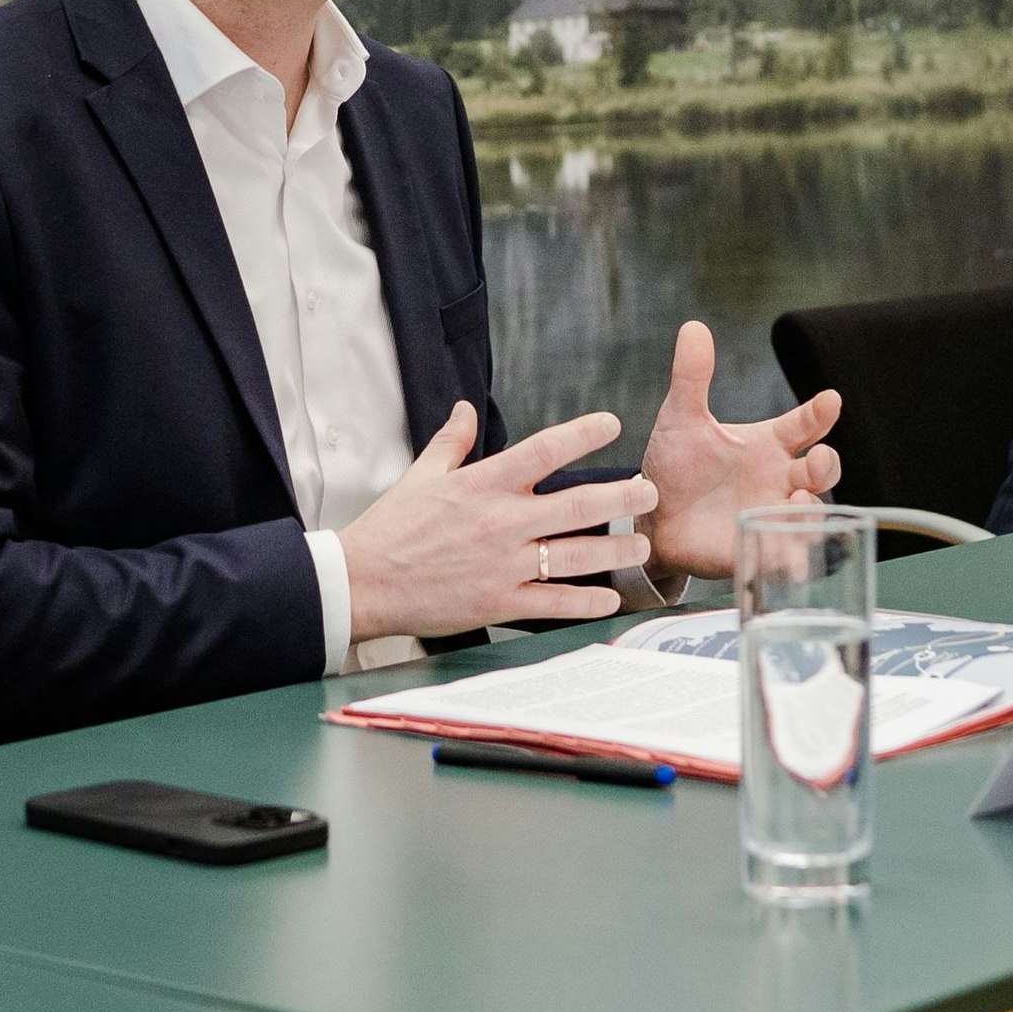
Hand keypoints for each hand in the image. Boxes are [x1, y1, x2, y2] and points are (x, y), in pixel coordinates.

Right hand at [341, 403, 655, 642]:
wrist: (363, 582)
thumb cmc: (390, 528)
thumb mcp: (421, 475)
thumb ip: (451, 442)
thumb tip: (466, 410)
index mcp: (483, 484)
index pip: (543, 451)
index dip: (582, 434)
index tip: (611, 424)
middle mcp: (501, 521)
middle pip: (576, 504)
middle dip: (621, 497)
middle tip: (650, 491)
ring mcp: (503, 563)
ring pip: (574, 554)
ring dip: (615, 549)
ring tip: (643, 544)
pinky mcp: (499, 601)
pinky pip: (552, 601)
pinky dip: (584, 599)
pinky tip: (610, 596)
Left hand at [635, 320, 843, 581]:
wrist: (651, 517)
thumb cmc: (676, 466)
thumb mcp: (681, 419)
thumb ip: (692, 377)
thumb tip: (693, 328)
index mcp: (768, 445)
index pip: (804, 424)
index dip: (819, 412)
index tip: (830, 401)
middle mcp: (779, 480)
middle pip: (821, 471)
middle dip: (827, 465)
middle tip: (819, 461)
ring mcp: (770, 515)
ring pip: (810, 515)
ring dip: (811, 512)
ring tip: (797, 504)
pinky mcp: (756, 548)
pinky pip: (785, 555)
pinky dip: (792, 555)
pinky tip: (788, 553)